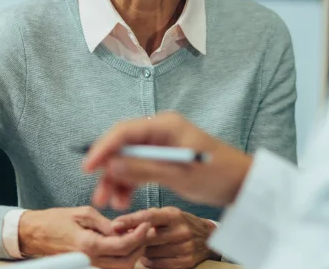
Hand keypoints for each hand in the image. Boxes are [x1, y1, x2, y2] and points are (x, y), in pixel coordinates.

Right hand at [18, 206, 148, 268]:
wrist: (34, 235)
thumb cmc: (55, 221)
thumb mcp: (84, 214)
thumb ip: (106, 224)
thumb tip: (123, 230)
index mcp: (88, 246)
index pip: (123, 246)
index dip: (139, 235)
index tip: (147, 223)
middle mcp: (89, 260)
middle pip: (126, 263)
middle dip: (140, 246)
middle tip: (145, 230)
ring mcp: (88, 265)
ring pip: (120, 267)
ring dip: (132, 252)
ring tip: (136, 234)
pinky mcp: (87, 265)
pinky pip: (110, 265)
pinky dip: (121, 256)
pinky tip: (123, 241)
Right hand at [83, 112, 252, 209]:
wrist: (241, 182)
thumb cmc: (217, 174)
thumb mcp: (179, 174)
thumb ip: (145, 169)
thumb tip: (111, 165)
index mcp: (166, 125)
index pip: (125, 131)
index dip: (103, 148)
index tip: (87, 169)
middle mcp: (161, 130)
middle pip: (124, 145)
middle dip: (109, 170)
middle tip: (100, 196)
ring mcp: (163, 143)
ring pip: (129, 159)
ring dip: (118, 179)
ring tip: (114, 203)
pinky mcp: (165, 157)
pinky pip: (140, 166)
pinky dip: (131, 181)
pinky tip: (125, 198)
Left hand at [113, 207, 218, 268]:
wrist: (207, 237)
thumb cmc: (181, 223)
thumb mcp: (168, 214)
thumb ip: (148, 217)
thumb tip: (120, 225)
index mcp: (175, 215)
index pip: (149, 217)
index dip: (131, 221)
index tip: (115, 224)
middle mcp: (181, 230)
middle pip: (147, 239)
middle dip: (136, 240)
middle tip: (130, 239)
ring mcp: (184, 247)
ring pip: (151, 254)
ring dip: (143, 252)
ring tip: (147, 247)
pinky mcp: (186, 262)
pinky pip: (158, 265)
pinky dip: (151, 262)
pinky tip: (153, 256)